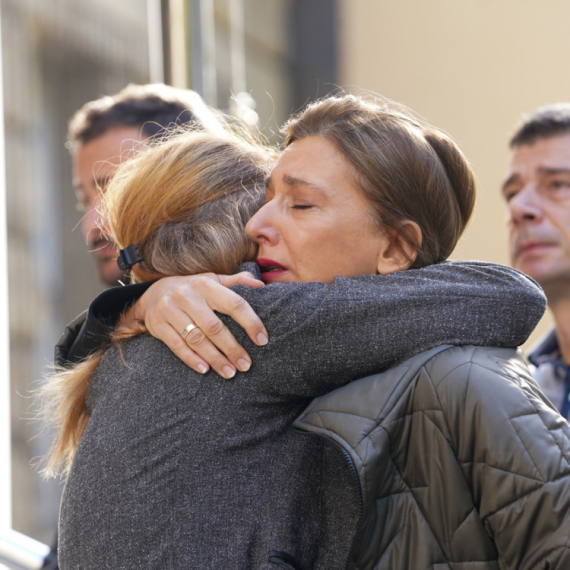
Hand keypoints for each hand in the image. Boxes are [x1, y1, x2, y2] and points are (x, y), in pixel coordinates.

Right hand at [129, 272, 267, 377]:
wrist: (152, 293)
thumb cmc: (192, 289)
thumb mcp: (212, 280)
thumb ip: (236, 281)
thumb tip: (261, 284)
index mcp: (206, 285)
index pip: (234, 303)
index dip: (250, 322)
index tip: (262, 340)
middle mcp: (187, 296)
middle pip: (214, 327)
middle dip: (232, 348)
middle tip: (246, 365)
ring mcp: (170, 310)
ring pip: (196, 339)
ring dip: (215, 358)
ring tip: (230, 372)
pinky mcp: (158, 325)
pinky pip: (177, 346)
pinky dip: (192, 359)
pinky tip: (206, 369)